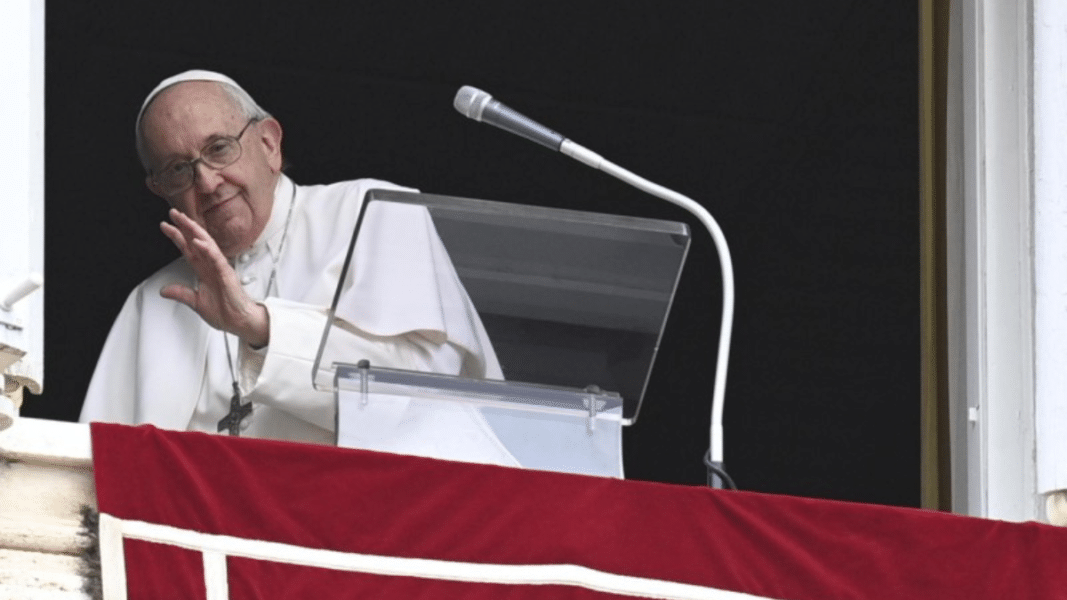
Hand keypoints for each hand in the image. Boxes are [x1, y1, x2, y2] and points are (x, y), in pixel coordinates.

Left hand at [159, 209, 269, 347]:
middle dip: (185, 227)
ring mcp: (219, 268)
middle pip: (196, 241)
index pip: (188, 249)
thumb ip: (181, 293)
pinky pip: (216, 259)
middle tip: (173, 213)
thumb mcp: (196, 303)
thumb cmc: (225, 311)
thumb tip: (164, 290)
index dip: (177, 237)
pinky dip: (207, 249)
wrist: (239, 322)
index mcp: (204, 271)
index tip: (165, 226)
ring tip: (185, 220)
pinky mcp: (226, 274)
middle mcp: (211, 266)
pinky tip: (198, 241)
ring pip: (207, 245)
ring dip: (195, 232)